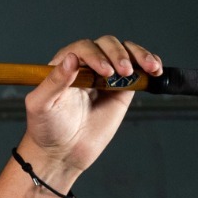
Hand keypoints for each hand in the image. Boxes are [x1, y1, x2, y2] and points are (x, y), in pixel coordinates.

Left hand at [20, 35, 161, 183]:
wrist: (63, 152)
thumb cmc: (46, 128)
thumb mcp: (42, 105)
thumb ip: (54, 82)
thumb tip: (72, 58)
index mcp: (64, 64)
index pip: (84, 48)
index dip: (96, 55)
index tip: (105, 72)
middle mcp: (85, 65)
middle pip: (107, 45)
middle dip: (119, 55)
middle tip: (124, 72)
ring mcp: (105, 75)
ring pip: (125, 52)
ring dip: (139, 55)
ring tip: (149, 67)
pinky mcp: (122, 88)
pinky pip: (137, 70)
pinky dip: (149, 65)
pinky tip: (155, 69)